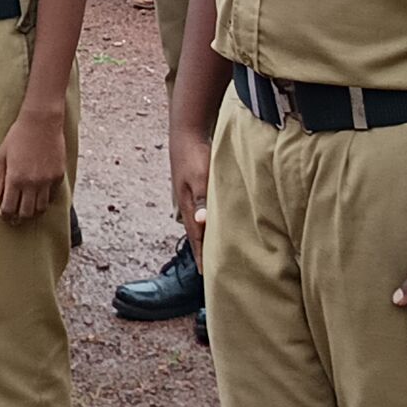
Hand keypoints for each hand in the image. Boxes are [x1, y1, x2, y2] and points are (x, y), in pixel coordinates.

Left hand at [0, 102, 66, 222]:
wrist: (41, 122)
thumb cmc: (18, 136)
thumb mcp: (2, 154)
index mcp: (15, 178)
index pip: (9, 207)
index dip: (5, 215)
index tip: (3, 214)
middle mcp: (32, 183)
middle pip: (26, 213)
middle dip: (18, 218)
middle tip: (14, 218)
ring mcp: (47, 181)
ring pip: (41, 209)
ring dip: (33, 212)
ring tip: (27, 210)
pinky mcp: (58, 176)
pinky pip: (52, 197)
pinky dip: (45, 201)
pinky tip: (39, 198)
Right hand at [168, 116, 211, 262]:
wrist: (187, 129)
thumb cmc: (195, 153)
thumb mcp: (200, 177)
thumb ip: (203, 200)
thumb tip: (201, 223)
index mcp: (189, 206)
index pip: (196, 238)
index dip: (202, 256)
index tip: (208, 276)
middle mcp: (189, 204)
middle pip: (198, 233)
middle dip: (206, 250)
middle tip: (217, 269)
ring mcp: (193, 194)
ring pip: (202, 221)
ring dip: (210, 235)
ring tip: (220, 249)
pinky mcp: (198, 185)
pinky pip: (207, 210)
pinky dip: (212, 220)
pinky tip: (220, 220)